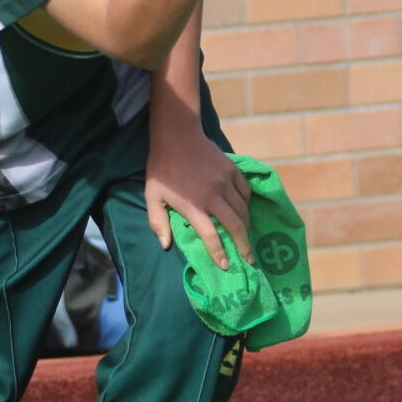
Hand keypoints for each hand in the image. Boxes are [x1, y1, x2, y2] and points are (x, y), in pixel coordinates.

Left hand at [146, 124, 251, 268]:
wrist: (176, 136)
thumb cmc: (162, 169)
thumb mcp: (152, 196)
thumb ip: (158, 222)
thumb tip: (165, 246)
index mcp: (193, 205)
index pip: (211, 236)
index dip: (219, 253)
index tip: (225, 265)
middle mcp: (213, 195)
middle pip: (235, 226)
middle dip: (243, 246)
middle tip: (248, 260)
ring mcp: (225, 182)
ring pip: (243, 210)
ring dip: (246, 227)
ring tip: (247, 238)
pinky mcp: (232, 170)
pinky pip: (245, 192)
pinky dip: (246, 204)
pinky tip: (244, 211)